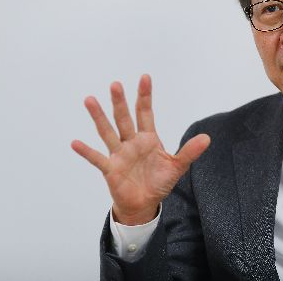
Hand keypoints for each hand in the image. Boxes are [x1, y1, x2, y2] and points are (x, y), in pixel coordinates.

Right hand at [71, 74, 209, 224]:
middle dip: (120, 102)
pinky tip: (75, 143)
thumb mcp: (176, 166)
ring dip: (99, 117)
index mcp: (148, 138)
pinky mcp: (110, 169)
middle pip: (124, 118)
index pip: (145, 112)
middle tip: (116, 84)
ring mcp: (119, 154)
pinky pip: (97, 158)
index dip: (145, 96)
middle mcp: (131, 142)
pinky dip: (86, 151)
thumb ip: (189, 152)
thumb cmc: (158, 182)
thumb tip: (207, 138)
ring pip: (108, 132)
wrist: (144, 204)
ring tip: (90, 100)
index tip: (145, 77)